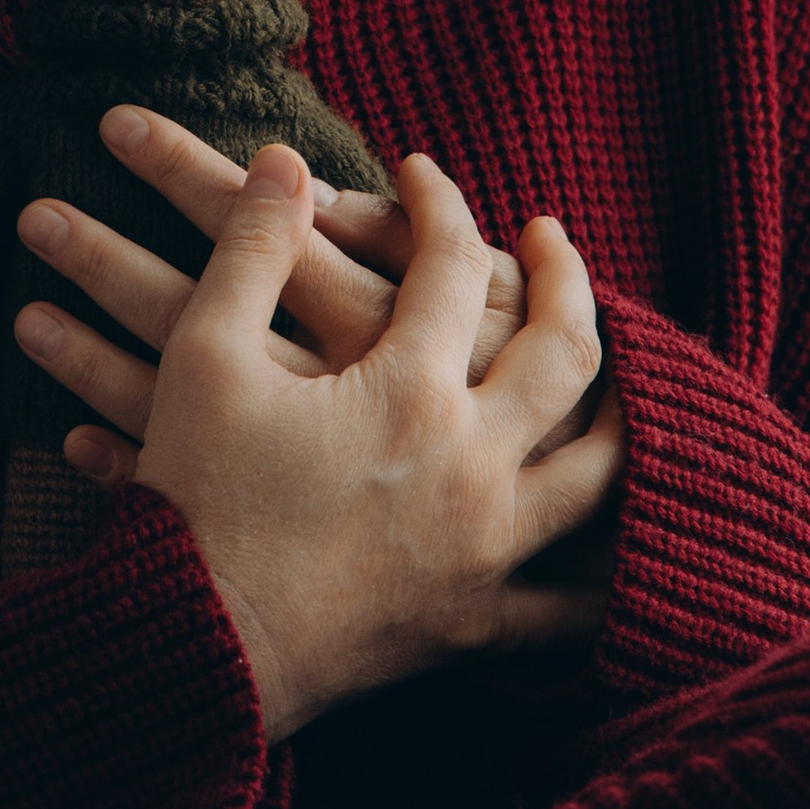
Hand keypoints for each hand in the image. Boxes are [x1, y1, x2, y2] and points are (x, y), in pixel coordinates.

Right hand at [11, 136, 622, 740]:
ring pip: (600, 470)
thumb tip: (282, 162)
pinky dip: (604, 569)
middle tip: (549, 237)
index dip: (437, 202)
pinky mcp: (477, 622)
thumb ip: (250, 246)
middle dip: (565, 277)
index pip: (450, 262)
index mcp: (408, 392)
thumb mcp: (203, 352)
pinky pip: (574, 604)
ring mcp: (487, 551)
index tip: (419, 172)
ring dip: (617, 405)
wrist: (192, 647)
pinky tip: (616, 542)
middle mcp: (474, 466)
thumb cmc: (192, 494)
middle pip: (565, 350)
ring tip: (608, 365)